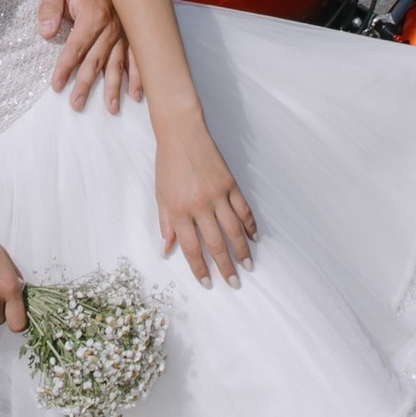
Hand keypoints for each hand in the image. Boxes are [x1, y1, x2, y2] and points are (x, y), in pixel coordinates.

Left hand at [37, 0, 137, 113]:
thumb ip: (49, 8)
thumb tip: (46, 32)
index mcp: (92, 15)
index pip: (76, 47)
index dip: (65, 67)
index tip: (56, 85)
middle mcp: (111, 26)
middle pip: (96, 60)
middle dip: (86, 84)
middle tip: (77, 104)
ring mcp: (123, 31)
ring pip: (117, 63)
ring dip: (114, 87)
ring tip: (111, 108)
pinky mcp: (131, 33)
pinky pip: (136, 57)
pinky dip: (138, 76)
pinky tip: (137, 94)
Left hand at [152, 121, 257, 288]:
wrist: (182, 133)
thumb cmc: (168, 164)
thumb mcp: (161, 195)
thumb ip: (166, 223)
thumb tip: (167, 248)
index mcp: (179, 210)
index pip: (191, 247)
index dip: (199, 268)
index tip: (207, 283)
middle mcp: (199, 205)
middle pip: (216, 243)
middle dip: (225, 266)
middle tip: (233, 283)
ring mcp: (217, 195)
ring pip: (233, 230)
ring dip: (242, 251)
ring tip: (248, 266)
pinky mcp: (230, 184)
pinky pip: (243, 209)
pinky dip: (250, 225)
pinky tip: (254, 237)